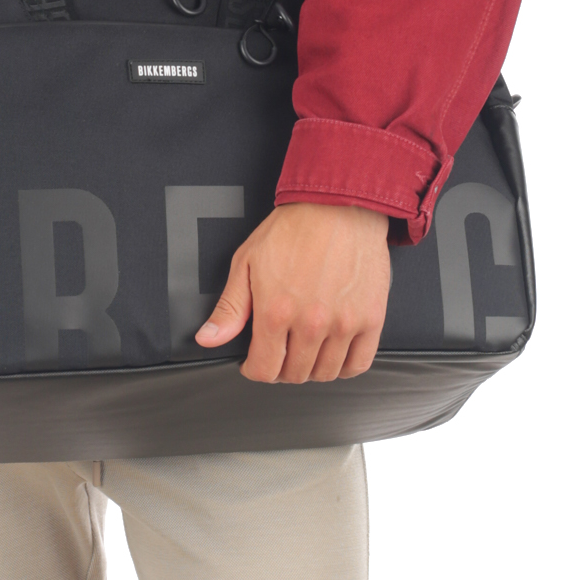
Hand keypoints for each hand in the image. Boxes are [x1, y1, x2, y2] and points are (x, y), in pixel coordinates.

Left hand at [195, 202, 390, 381]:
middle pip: (293, 374)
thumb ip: (230, 307)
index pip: (264, 369)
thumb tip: (209, 338)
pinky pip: (358, 364)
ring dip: (310, 369)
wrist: (338, 206)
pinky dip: (344, 367)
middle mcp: (311, 322)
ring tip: (304, 350)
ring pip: (325, 373)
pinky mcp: (371, 318)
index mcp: (276, 311)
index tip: (254, 363)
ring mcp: (344, 323)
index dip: (254, 370)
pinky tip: (332, 353)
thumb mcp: (247, 262)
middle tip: (279, 351)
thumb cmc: (293, 228)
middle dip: (280, 368)